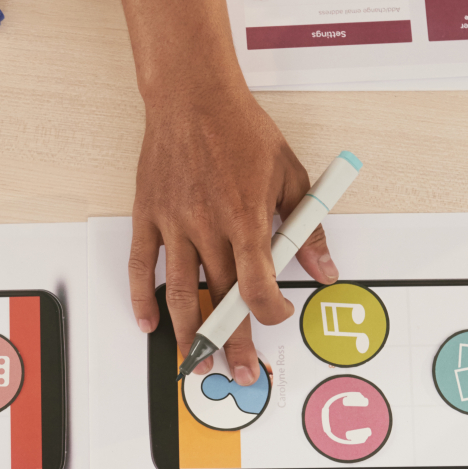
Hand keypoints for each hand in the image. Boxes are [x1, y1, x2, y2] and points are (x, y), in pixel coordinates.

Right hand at [130, 86, 337, 385]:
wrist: (192, 95)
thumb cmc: (241, 130)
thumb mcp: (290, 174)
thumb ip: (309, 227)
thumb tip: (326, 269)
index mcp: (245, 216)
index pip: (256, 284)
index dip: (269, 312)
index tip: (277, 316)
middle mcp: (207, 224)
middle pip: (220, 298)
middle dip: (232, 342)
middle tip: (239, 373)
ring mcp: (174, 222)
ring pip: (179, 292)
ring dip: (188, 333)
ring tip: (194, 362)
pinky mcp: (148, 215)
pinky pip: (142, 266)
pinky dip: (142, 298)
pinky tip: (150, 324)